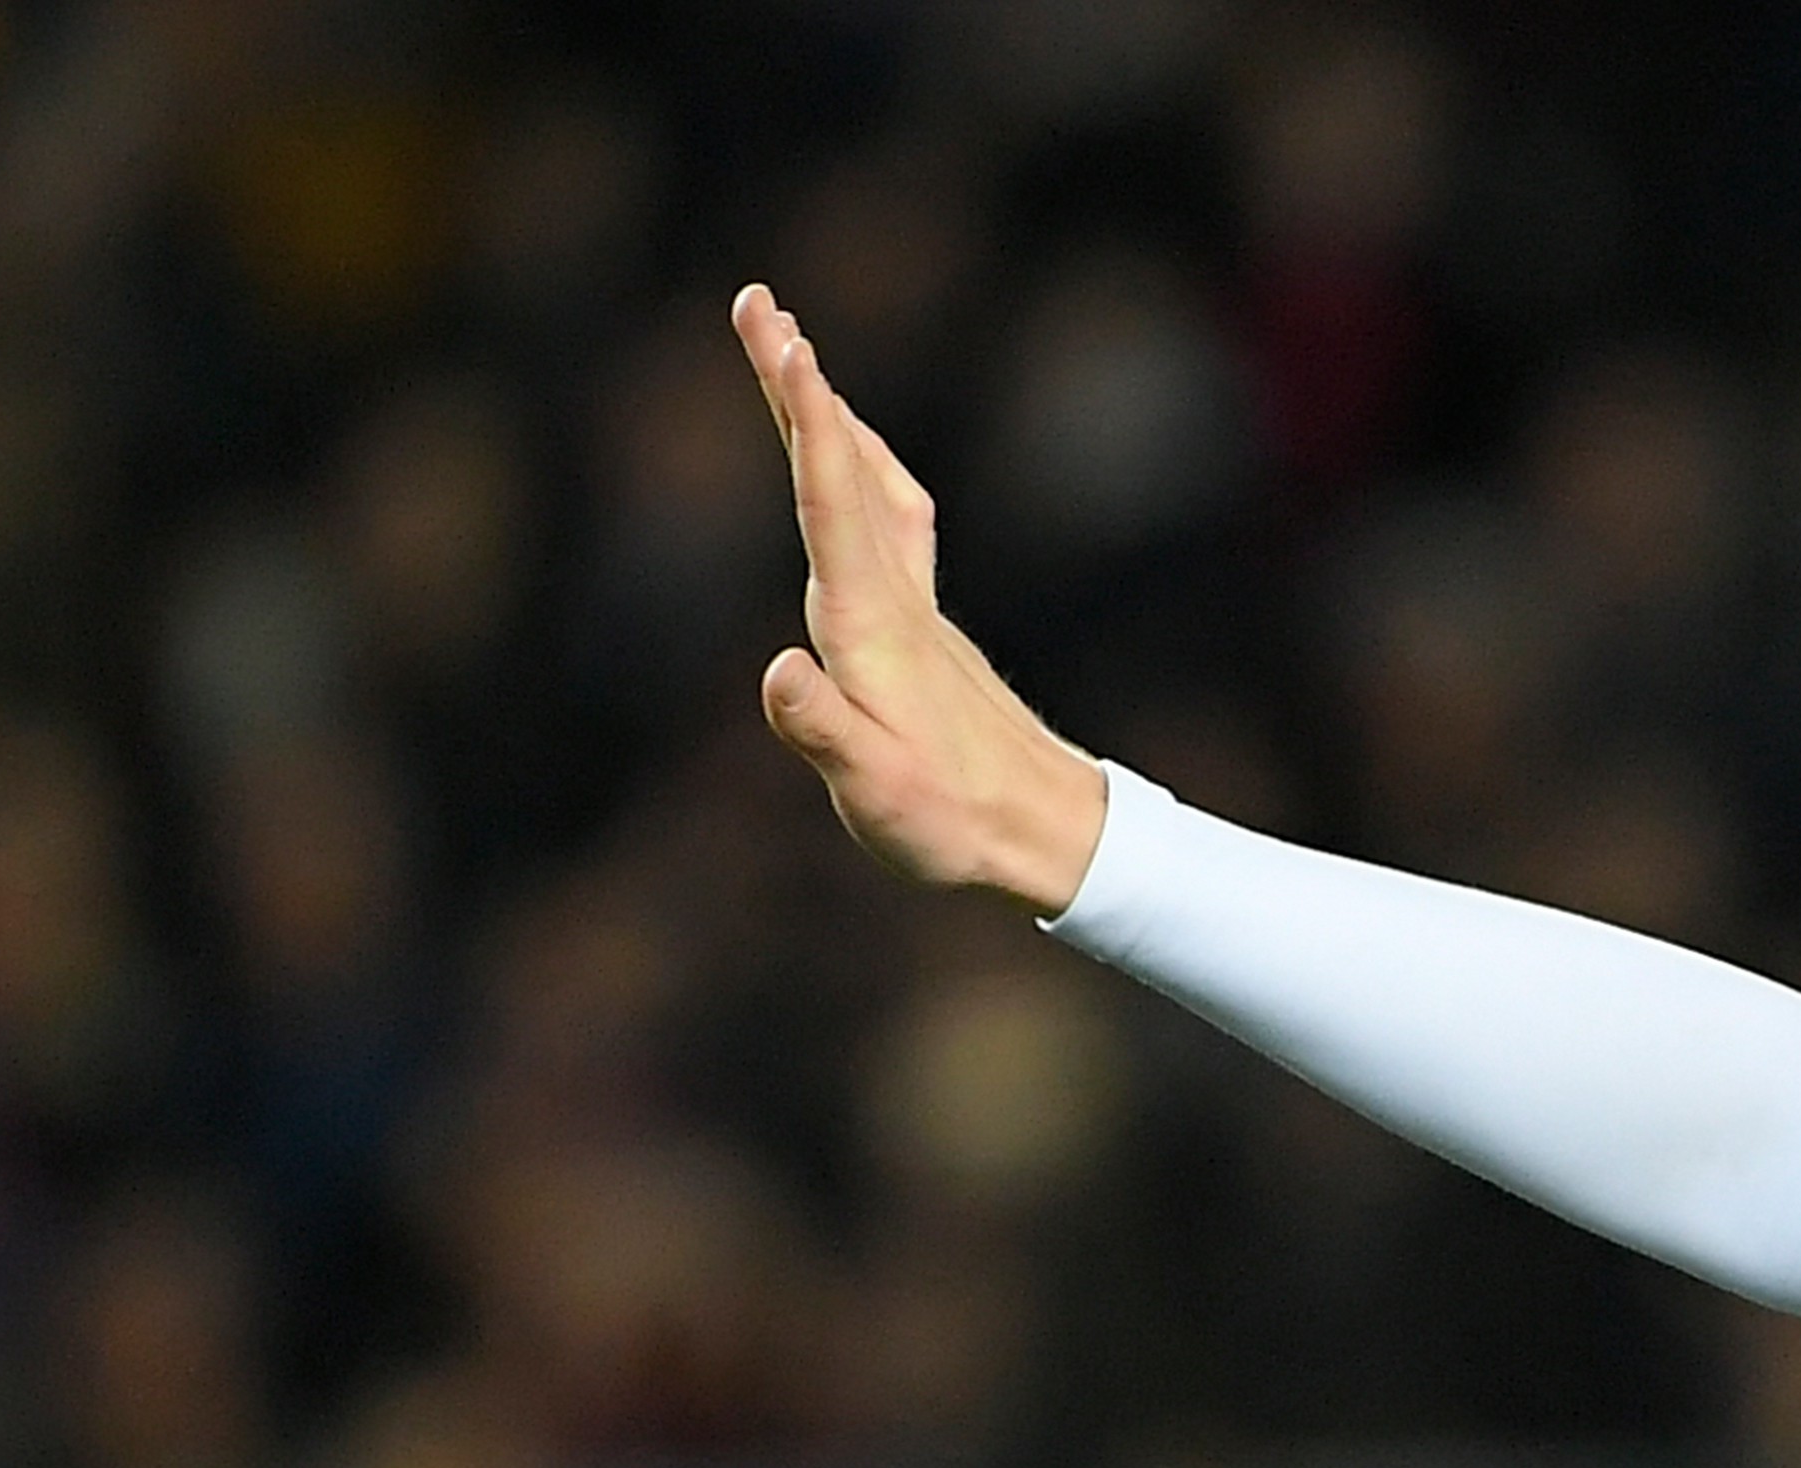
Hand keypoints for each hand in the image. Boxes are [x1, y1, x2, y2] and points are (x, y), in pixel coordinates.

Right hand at [730, 283, 1107, 914]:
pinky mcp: (919, 620)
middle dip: (798, 385)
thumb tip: (778, 670)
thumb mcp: (877, 797)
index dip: (807, 419)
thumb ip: (826, 732)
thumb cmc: (951, 823)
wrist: (1044, 832)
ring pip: (866, 481)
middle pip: (842, 468)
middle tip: (757, 303)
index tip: (782, 342)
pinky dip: (860, 462)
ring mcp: (910, 603)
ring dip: (826, 412)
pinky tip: (852, 443)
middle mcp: (891, 598)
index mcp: (869, 628)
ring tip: (785, 345)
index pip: (830, 502)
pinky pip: (887, 514)